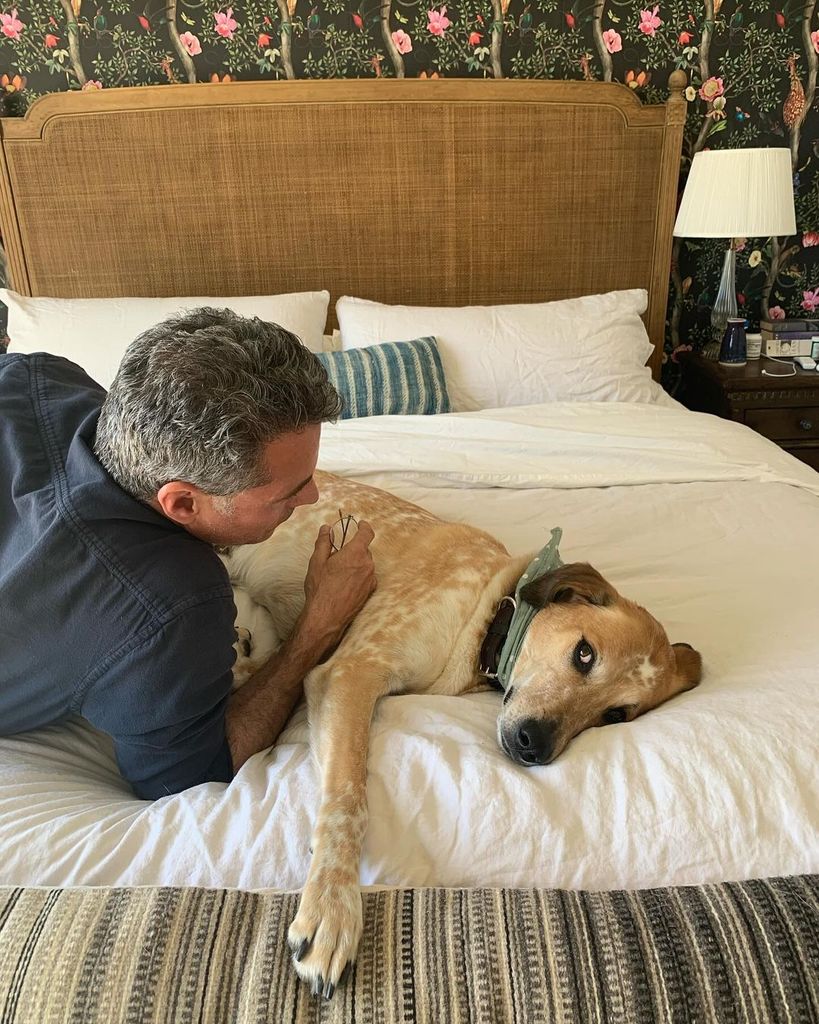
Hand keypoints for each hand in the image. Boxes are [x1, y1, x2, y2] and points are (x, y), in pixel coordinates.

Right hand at [299, 520, 376, 654]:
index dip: (364, 527)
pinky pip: (367, 577)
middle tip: (337, 557)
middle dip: (353, 550)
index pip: (367, 533)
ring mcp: (371, 579)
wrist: (326, 617)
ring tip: (338, 575)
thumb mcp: (317, 562)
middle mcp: (367, 565)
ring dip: (356, 564)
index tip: (361, 524)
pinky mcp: (370, 591)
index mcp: (355, 553)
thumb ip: (323, 542)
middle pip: (364, 550)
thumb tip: (326, 528)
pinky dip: (359, 576)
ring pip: (365, 564)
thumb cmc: (320, 589)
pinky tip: (345, 584)